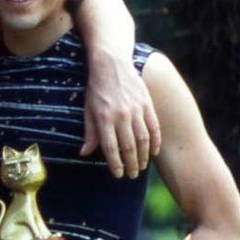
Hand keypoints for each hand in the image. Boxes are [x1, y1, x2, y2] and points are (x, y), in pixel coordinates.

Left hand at [83, 51, 160, 178]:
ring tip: (142, 166)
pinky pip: (154, 126)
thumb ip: (89, 132)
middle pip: (129, 146)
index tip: (118, 174)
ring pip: (143, 138)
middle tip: (132, 175)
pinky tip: (154, 151)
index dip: (115, 164)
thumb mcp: (87, 110)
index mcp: (104, 118)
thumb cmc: (96, 89)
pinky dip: (155, 141)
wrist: (112, 64)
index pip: (111, 147)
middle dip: (131, 164)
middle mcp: (121, 115)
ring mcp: (136, 109)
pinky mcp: (147, 103)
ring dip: (143, 156)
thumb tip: (84, 153)